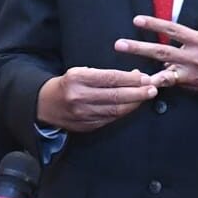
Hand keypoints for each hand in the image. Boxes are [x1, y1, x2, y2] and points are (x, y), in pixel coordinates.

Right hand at [35, 67, 156, 131]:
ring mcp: (82, 114)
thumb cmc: (67, 84)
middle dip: (137, 93)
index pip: (110, 78)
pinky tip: (132, 106)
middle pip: (115, 96)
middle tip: (152, 89)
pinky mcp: (86, 126)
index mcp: (77, 79)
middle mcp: (79, 97)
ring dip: (134, 104)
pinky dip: (123, 112)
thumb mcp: (80, 71)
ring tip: (146, 97)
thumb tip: (133, 75)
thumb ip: (104, 74)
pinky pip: (110, 119)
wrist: (45, 105)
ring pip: (115, 110)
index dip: (130, 79)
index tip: (144, 78)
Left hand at [118, 16, 197, 99]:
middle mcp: (195, 56)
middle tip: (119, 44)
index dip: (154, 24)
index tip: (137, 20)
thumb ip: (190, 44)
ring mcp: (193, 74)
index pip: (172, 29)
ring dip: (144, 73)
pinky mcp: (193, 86)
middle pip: (161, 50)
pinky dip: (160, 84)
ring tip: (128, 73)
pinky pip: (173, 84)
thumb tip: (169, 48)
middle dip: (138, 48)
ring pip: (163, 73)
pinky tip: (146, 85)